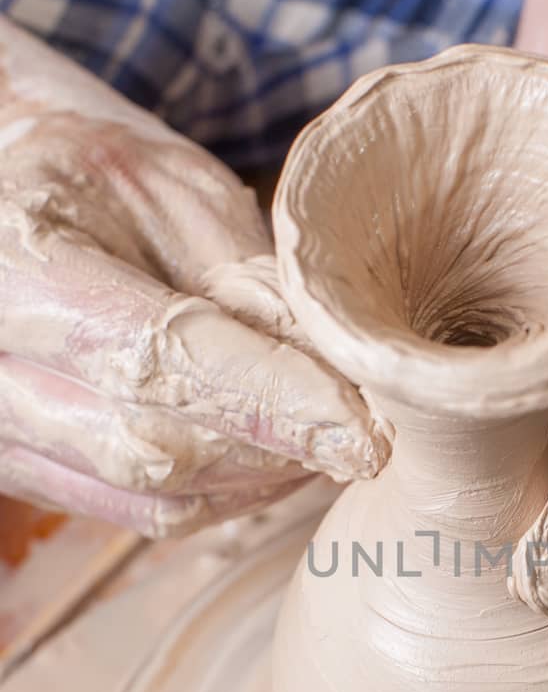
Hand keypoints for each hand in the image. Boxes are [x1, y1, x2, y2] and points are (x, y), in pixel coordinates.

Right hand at [0, 21, 387, 535]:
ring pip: (154, 492)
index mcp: (16, 268)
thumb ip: (242, 277)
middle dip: (279, 444)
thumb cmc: (93, 181)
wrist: (12, 207)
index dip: (271, 400)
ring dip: (263, 474)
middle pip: (154, 443)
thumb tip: (333, 367)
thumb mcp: (172, 188)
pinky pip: (143, 511)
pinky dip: (228, 492)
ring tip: (330, 432)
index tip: (363, 428)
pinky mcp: (34, 473)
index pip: (157, 357)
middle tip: (368, 430)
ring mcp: (4, 433)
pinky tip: (281, 457)